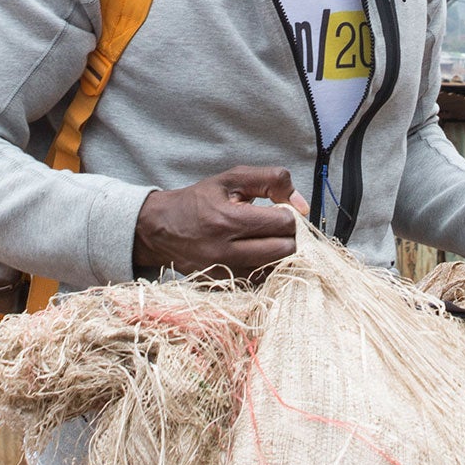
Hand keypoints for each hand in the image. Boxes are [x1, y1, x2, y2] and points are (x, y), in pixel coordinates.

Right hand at [133, 166, 311, 276]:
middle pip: (285, 250)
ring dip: (278, 253)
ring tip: (265, 239)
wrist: (160, 229)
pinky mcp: (223, 285)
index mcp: (227, 219)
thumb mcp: (231, 178)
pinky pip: (261, 280)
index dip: (288, 215)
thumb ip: (271, 181)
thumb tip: (303, 205)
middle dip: (287, 236)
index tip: (280, 211)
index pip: (283, 223)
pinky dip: (265, 267)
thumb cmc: (199, 200)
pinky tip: (255, 253)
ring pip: (276, 268)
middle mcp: (225, 251)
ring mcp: (224, 272)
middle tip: (275, 227)